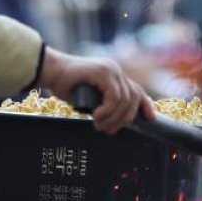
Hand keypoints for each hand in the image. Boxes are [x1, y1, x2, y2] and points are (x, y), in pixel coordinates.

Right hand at [39, 48, 154, 133]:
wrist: (50, 72)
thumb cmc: (66, 86)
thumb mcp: (90, 98)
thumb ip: (104, 104)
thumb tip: (115, 122)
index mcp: (115, 76)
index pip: (137, 90)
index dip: (146, 106)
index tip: (151, 120)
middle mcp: (116, 71)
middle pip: (134, 97)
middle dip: (125, 119)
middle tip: (109, 130)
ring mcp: (111, 69)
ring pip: (125, 100)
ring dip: (113, 117)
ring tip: (99, 125)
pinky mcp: (103, 72)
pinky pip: (115, 96)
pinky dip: (108, 110)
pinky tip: (96, 116)